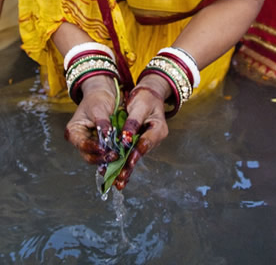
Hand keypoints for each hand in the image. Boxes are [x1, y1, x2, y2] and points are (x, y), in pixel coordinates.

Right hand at [64, 75, 118, 165]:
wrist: (104, 95)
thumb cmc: (97, 99)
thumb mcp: (99, 109)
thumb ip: (102, 123)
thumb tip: (107, 137)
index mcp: (74, 131)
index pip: (81, 144)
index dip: (92, 148)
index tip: (104, 148)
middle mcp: (80, 141)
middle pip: (88, 155)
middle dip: (101, 157)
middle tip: (114, 155)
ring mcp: (91, 144)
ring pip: (97, 157)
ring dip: (108, 158)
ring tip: (119, 155)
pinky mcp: (101, 145)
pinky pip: (105, 154)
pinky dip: (112, 155)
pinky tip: (121, 155)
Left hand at [114, 75, 170, 189]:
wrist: (148, 94)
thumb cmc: (145, 97)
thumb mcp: (140, 106)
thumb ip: (133, 122)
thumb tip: (125, 138)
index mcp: (159, 129)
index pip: (147, 142)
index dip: (136, 151)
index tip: (128, 160)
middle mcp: (154, 138)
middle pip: (140, 154)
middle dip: (130, 167)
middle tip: (121, 178)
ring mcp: (146, 141)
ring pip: (135, 156)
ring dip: (125, 169)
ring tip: (117, 182)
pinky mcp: (138, 142)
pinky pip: (130, 153)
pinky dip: (123, 162)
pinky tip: (116, 175)